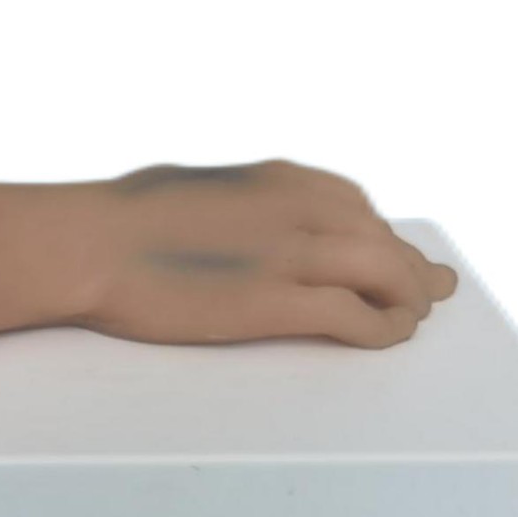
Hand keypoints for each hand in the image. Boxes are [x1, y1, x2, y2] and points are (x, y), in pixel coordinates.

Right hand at [66, 159, 458, 347]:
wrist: (87, 242)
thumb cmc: (114, 218)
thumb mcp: (188, 186)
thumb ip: (225, 201)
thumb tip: (218, 212)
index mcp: (275, 178)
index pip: (353, 203)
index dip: (377, 233)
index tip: (385, 253)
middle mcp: (297, 208)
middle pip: (380, 238)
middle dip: (411, 267)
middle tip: (430, 289)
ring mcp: (289, 256)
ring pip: (385, 273)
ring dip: (406, 298)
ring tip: (411, 319)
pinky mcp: (274, 304)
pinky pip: (352, 316)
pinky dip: (379, 329)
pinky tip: (385, 338)